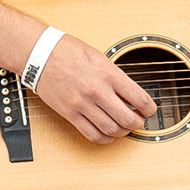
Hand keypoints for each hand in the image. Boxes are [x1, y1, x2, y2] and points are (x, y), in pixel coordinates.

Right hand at [32, 34, 155, 146]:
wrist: (39, 54)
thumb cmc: (68, 51)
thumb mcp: (99, 57)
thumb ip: (115, 77)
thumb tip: (130, 96)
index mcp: (108, 73)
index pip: (139, 98)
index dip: (150, 109)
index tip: (150, 110)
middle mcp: (97, 90)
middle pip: (128, 119)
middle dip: (138, 123)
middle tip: (139, 121)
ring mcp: (82, 104)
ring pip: (112, 130)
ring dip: (123, 132)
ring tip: (124, 127)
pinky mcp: (69, 113)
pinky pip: (91, 134)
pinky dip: (104, 138)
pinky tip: (108, 134)